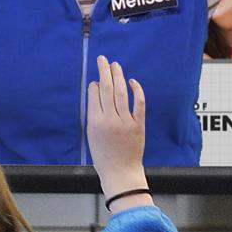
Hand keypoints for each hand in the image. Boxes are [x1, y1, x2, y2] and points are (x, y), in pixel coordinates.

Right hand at [86, 55, 148, 202]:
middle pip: (107, 89)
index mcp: (95, 123)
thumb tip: (96, 91)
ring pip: (122, 93)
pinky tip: (133, 81)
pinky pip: (139, 103)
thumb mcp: (92, 135)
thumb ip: (94, 114)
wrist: (120, 172)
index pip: (94, 95)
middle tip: (103, 59)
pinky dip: (137, 91)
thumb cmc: (104, 155)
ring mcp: (125, 122)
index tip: (95, 81)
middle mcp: (110, 120)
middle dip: (104, 72)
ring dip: (118, 76)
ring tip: (116, 65)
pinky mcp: (138, 125)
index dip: (95, 85)